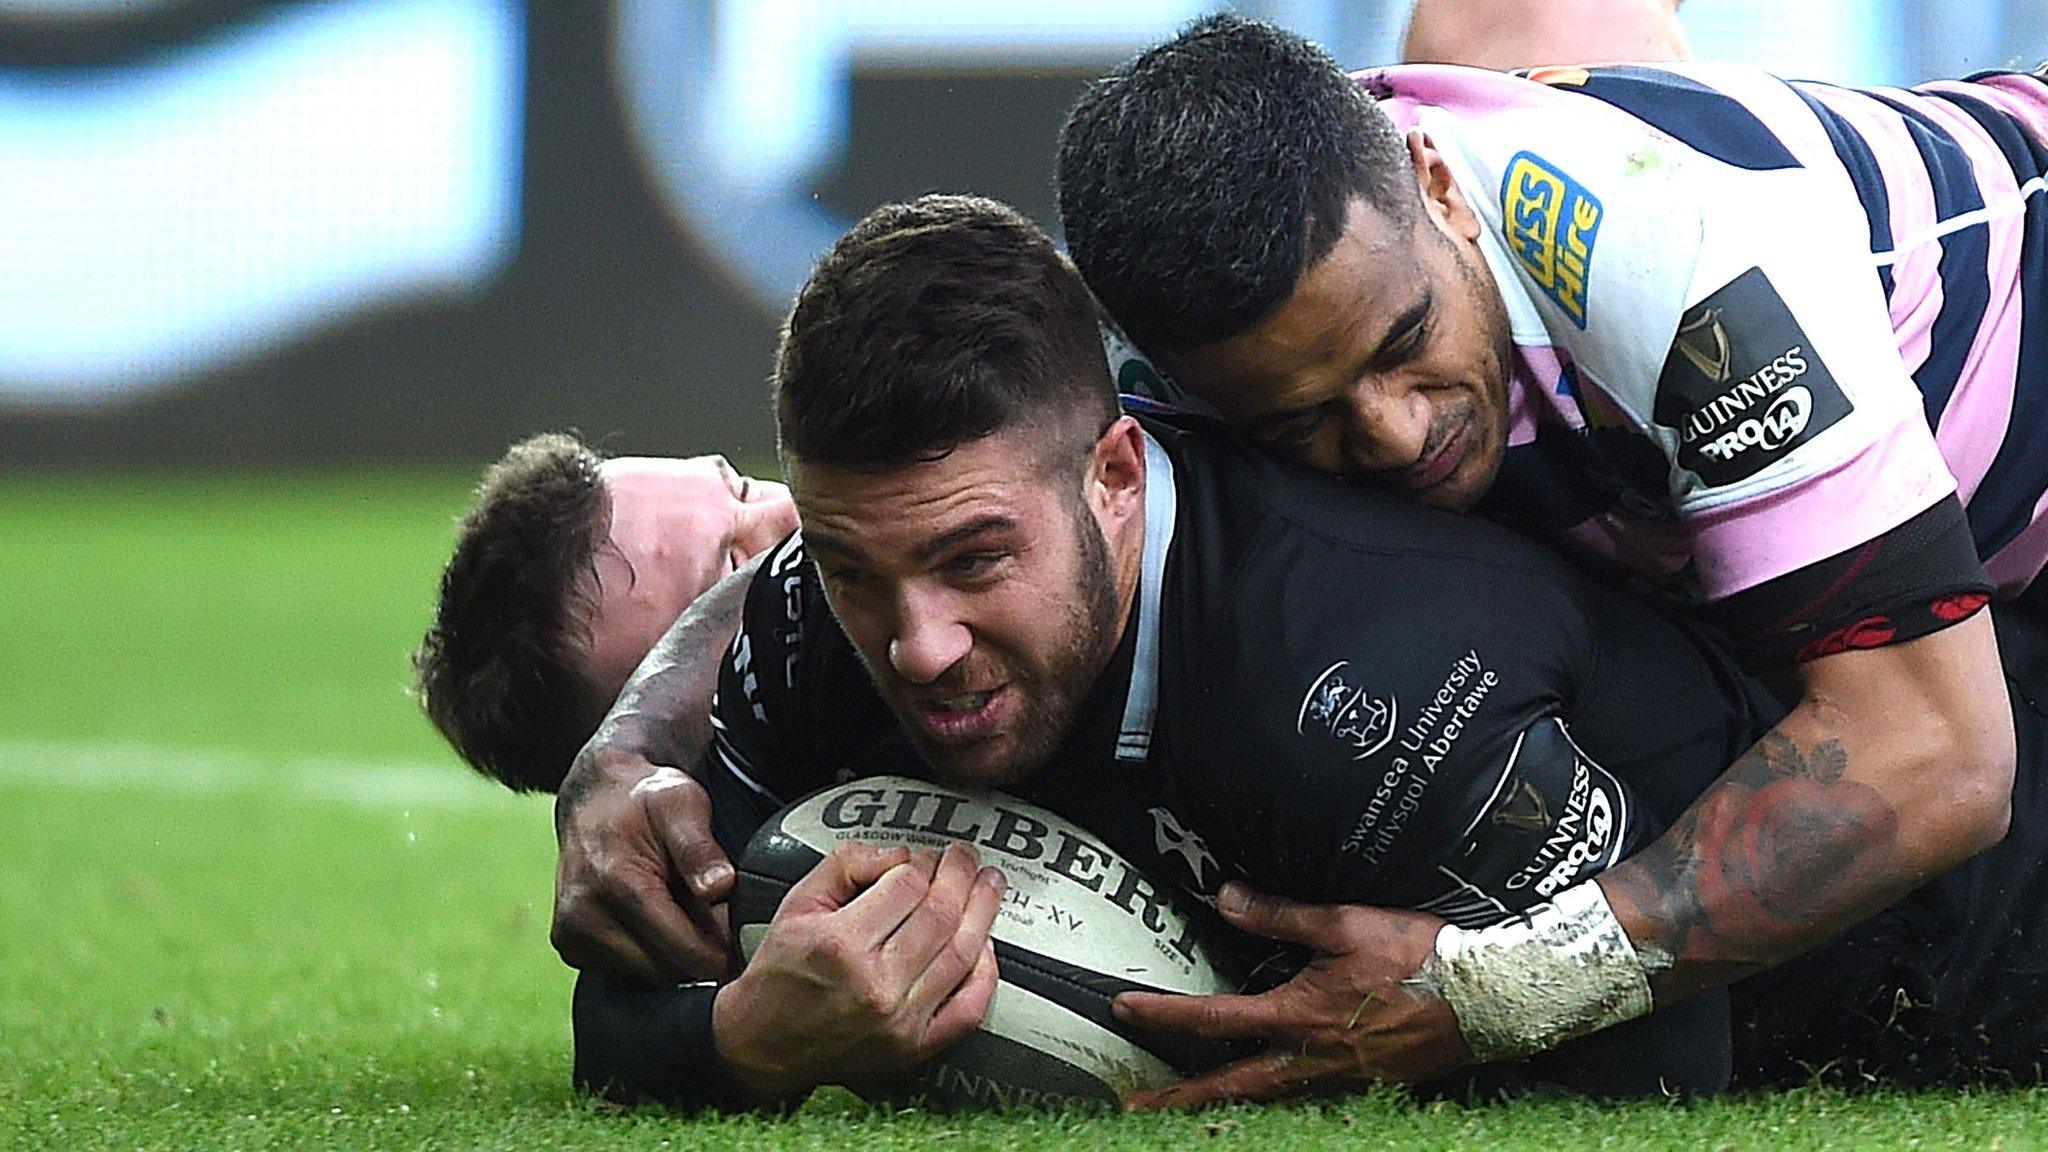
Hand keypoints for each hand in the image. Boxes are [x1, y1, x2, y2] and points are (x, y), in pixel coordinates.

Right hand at [551, 745, 734, 982]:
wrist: (592, 795)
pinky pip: (625, 971)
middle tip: (713, 917)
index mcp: (616, 883)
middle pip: (667, 971)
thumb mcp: (681, 803)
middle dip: (698, 952)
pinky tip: (654, 919)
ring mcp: (571, 935)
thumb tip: (720, 888)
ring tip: (680, 911)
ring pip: (648, 977)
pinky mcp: (568, 946)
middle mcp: (584, 916)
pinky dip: (648, 954)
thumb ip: (700, 847)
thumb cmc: (644, 797)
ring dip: (673, 955)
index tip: (740, 934)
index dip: (720, 949)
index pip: (683, 951)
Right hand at [711, 841, 1006, 1101]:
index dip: (923, 861)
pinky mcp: (913, 1047)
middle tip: (966, 857)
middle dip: (962, 876)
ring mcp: (899, 1020)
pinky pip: (968, 1008)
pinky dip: (985, 974)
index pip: (907, 885)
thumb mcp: (798, 902)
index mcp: (840, 944)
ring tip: (989, 885)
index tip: (924, 855)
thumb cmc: (780, 972)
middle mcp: (875, 984)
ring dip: (983, 912)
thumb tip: (900, 854)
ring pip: (962, 954)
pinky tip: (986, 945)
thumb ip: (847, 864)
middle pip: (941, 915)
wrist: (763, 1043)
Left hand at [1114, 882, 1469, 1109]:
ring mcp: (1340, 1078)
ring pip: (1267, 1097)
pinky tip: (1266, 1090)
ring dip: (1223, 1100)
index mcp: (1301, 1015)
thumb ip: (1280, 913)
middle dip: (1180, 1097)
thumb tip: (1226, 896)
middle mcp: (1313, 1058)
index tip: (1123, 1009)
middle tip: (1136, 1107)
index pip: (1215, 1019)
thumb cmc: (1420, 955)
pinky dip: (1272, 1098)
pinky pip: (1305, 1097)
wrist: (1487, 997)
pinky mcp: (1366, 1083)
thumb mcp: (1345, 922)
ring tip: (1188, 1104)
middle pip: (1231, 1085)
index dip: (1163, 1014)